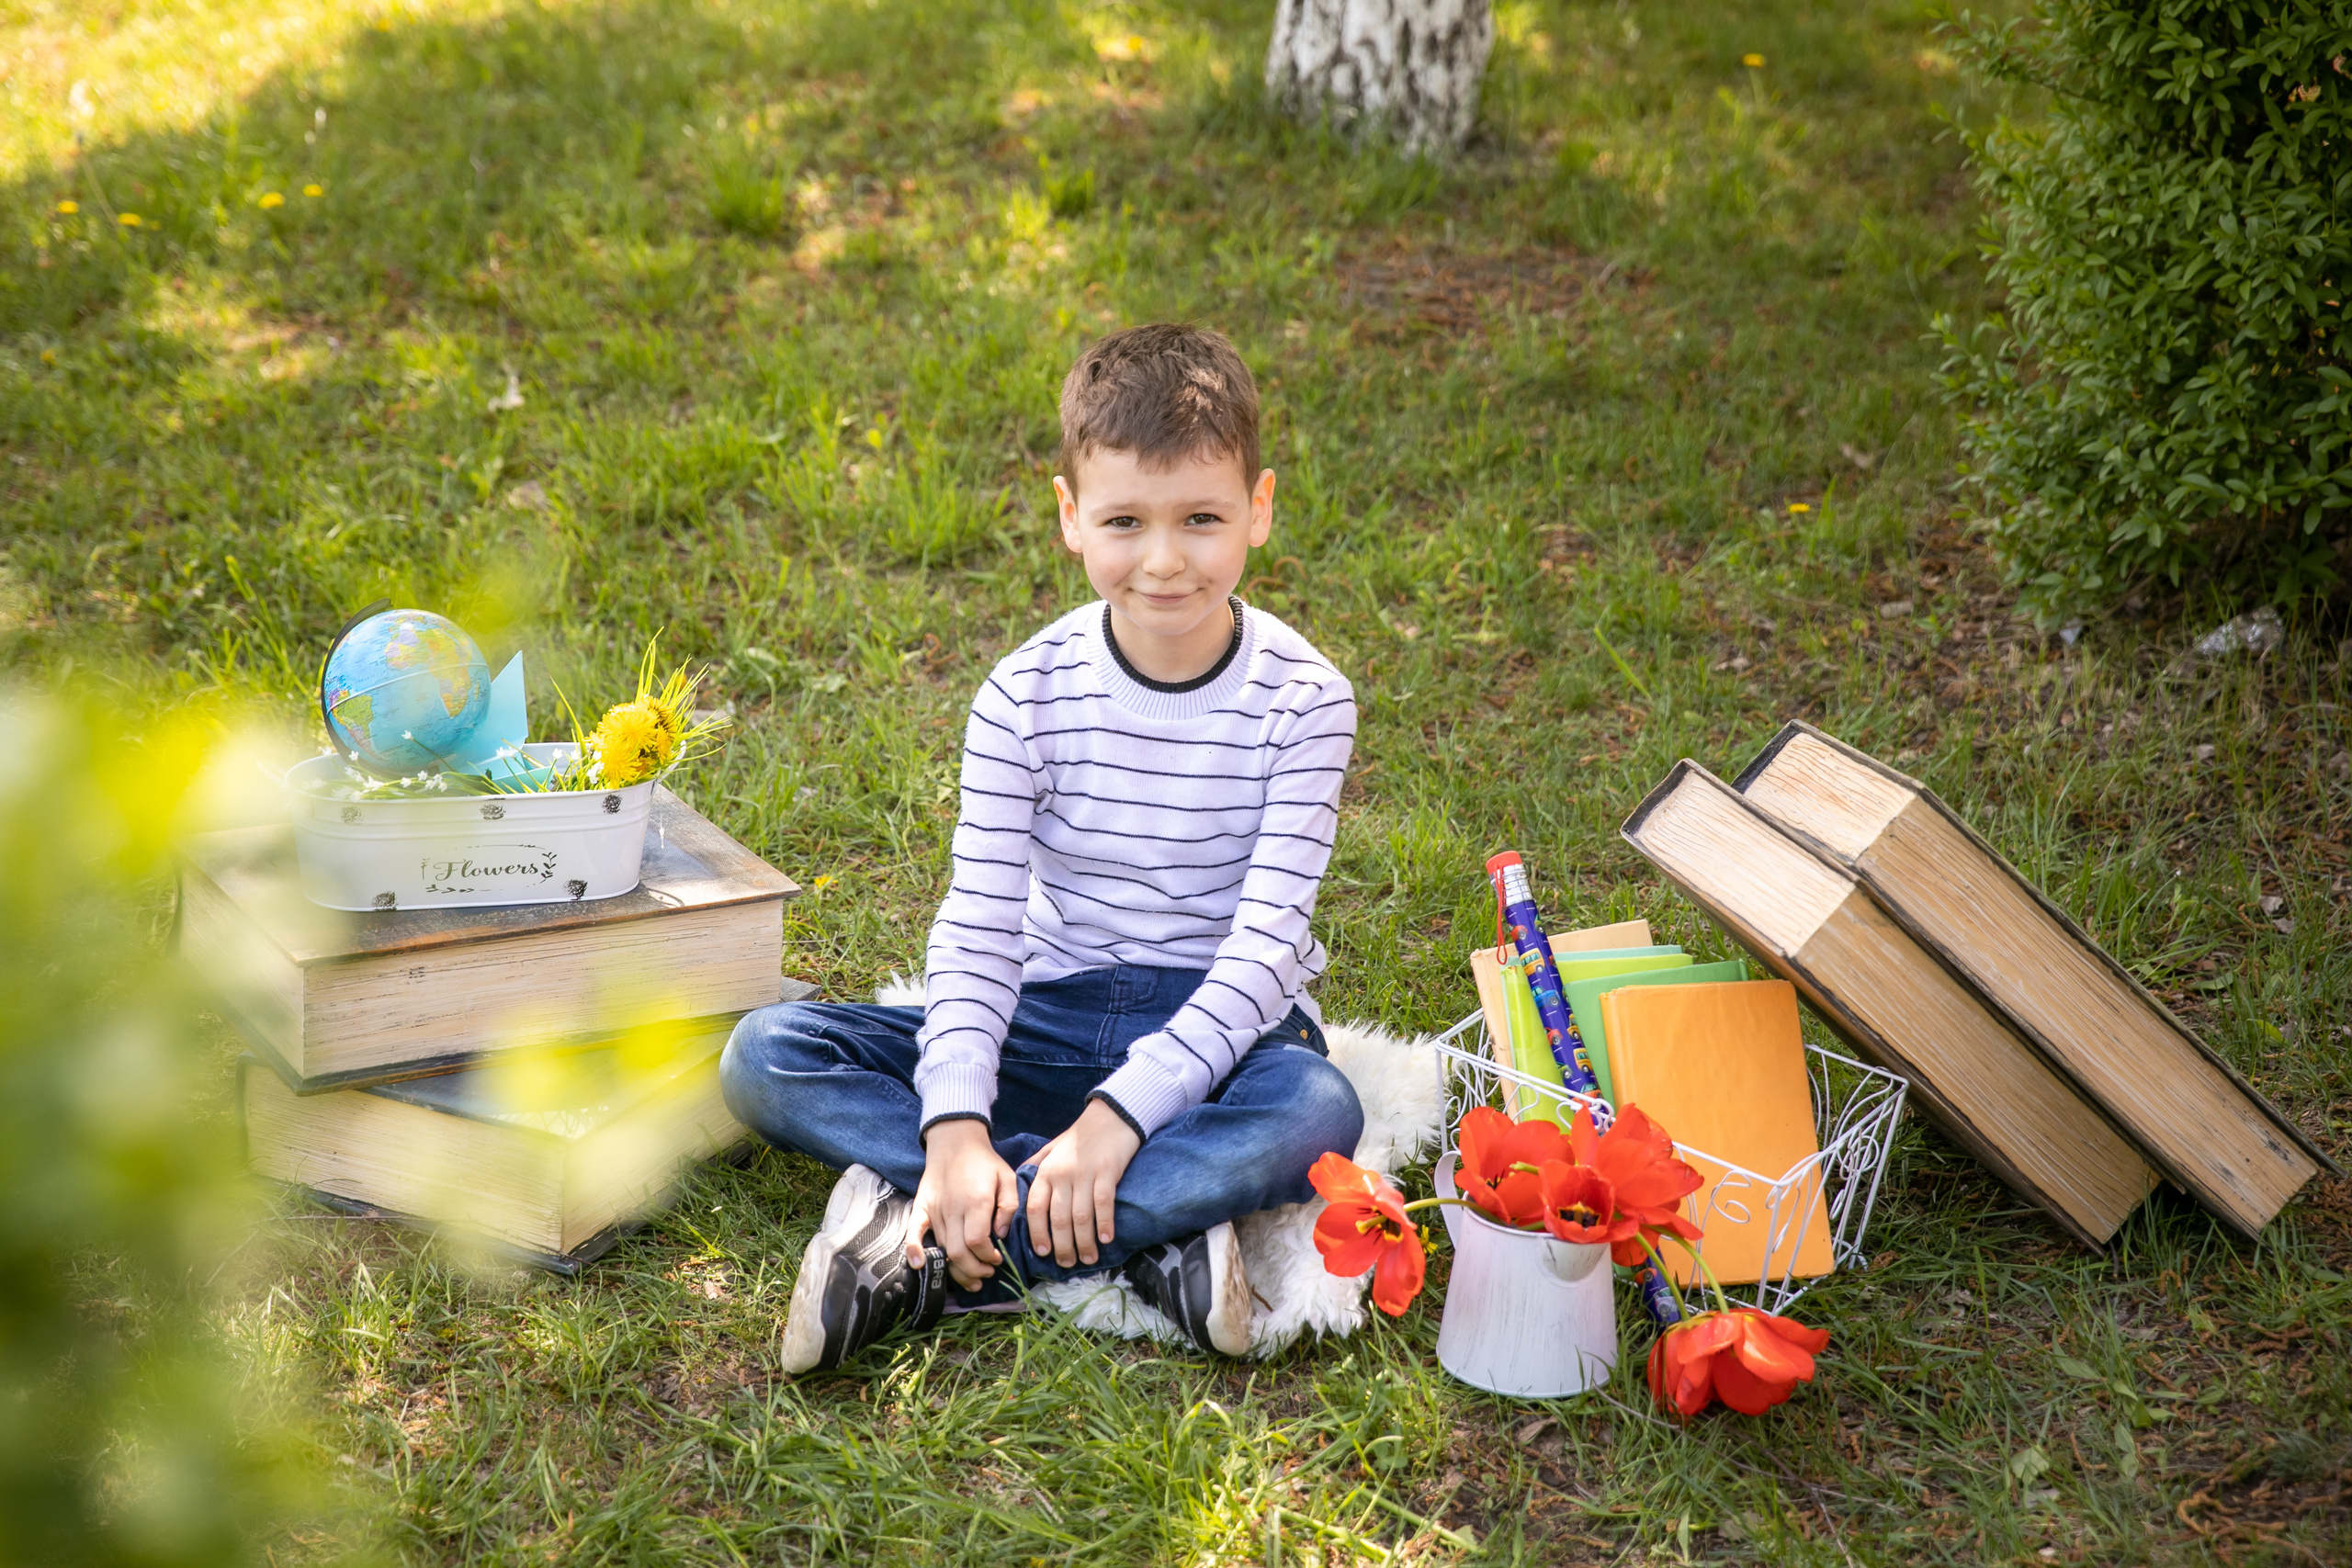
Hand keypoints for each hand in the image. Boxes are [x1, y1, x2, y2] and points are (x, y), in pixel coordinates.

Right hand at [907, 1120, 1018, 1291]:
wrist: (955, 1141)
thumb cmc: (984, 1162)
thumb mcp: (1007, 1178)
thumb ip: (1009, 1207)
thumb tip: (1000, 1235)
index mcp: (976, 1202)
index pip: (977, 1241)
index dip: (988, 1256)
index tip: (997, 1259)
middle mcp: (953, 1209)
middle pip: (958, 1252)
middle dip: (974, 1270)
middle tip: (987, 1273)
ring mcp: (935, 1210)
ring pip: (942, 1249)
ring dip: (956, 1269)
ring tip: (972, 1278)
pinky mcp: (921, 1208)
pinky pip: (913, 1232)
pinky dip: (913, 1250)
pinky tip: (919, 1265)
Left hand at [1025, 1099, 1142, 1268]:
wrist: (1110, 1116)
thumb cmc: (1079, 1136)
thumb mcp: (1051, 1148)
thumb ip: (1036, 1166)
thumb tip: (1020, 1182)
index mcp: (1046, 1171)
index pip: (1035, 1208)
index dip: (1037, 1234)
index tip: (1042, 1253)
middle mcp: (1062, 1175)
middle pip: (1058, 1219)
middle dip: (1062, 1246)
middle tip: (1067, 1264)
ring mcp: (1085, 1174)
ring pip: (1081, 1217)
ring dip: (1084, 1242)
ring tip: (1088, 1259)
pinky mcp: (1107, 1173)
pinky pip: (1103, 1204)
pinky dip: (1104, 1224)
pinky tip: (1106, 1239)